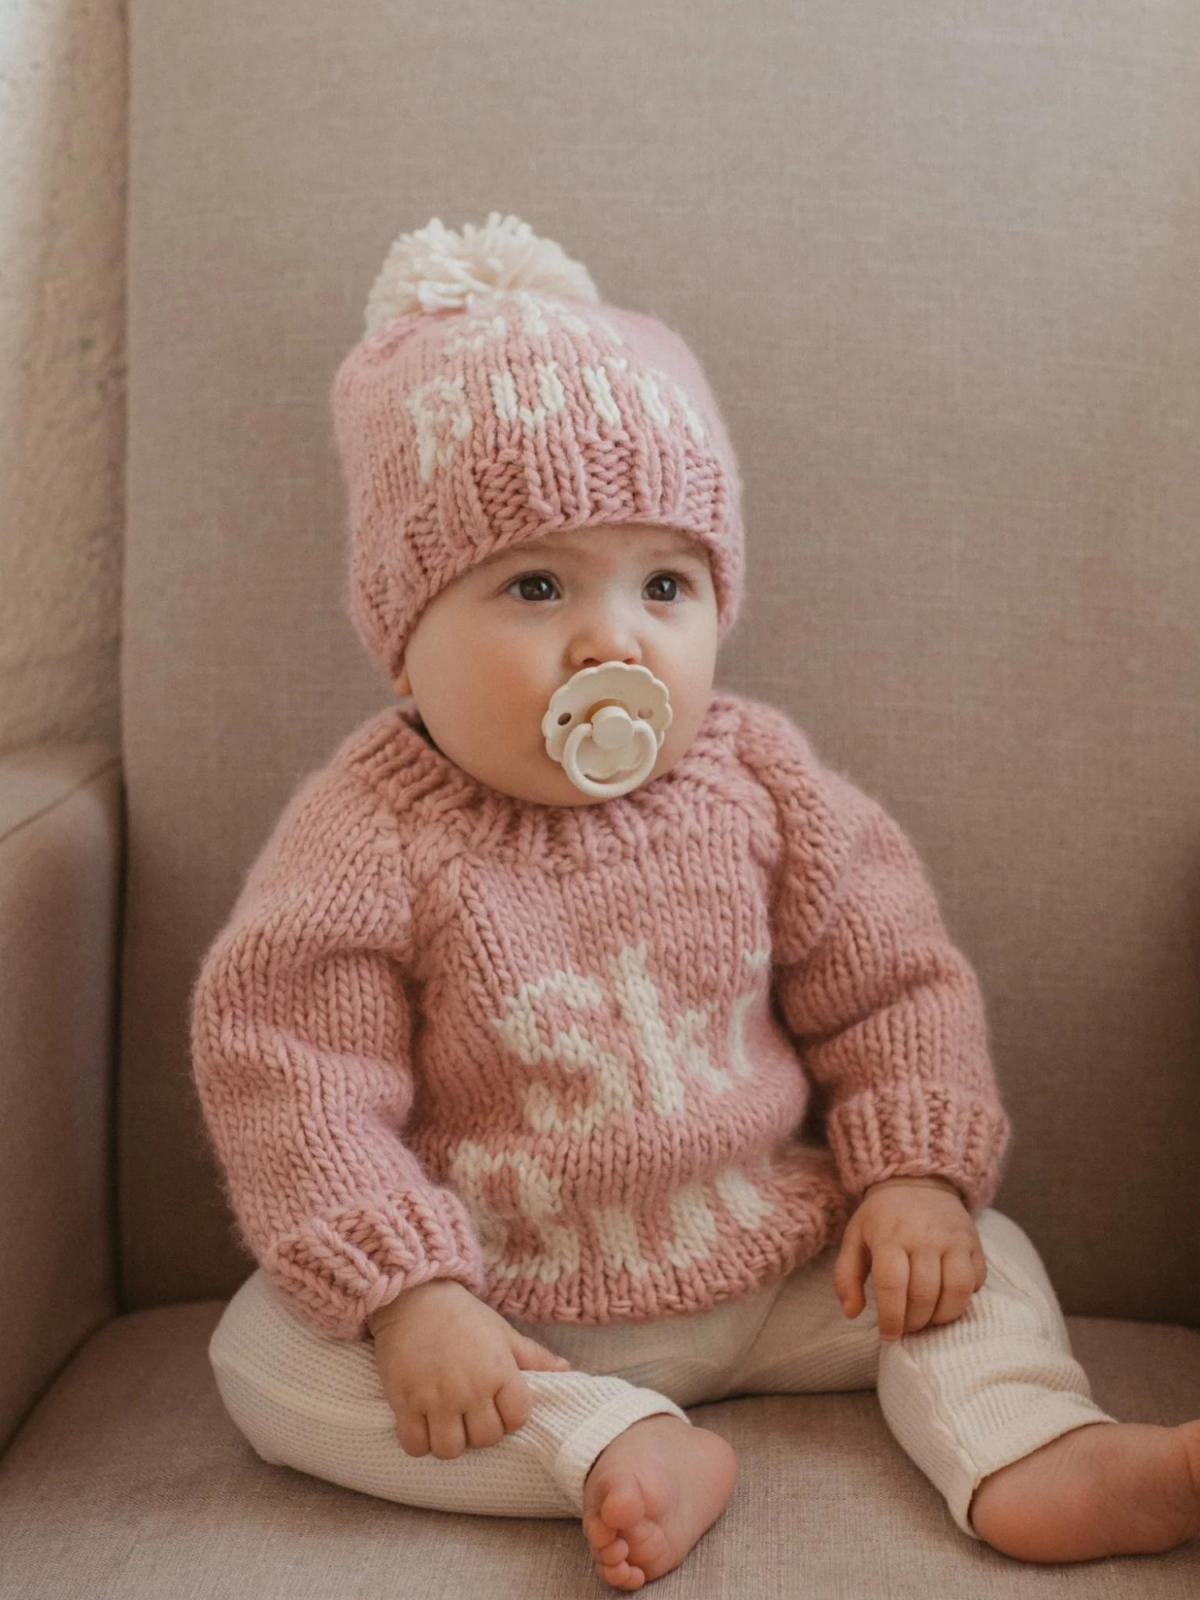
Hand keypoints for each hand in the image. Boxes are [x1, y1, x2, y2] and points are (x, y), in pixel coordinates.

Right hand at [368, 1280, 572, 1459]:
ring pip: (450, 1449)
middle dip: (480, 1432)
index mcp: (499, 1370)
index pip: (517, 1419)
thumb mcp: (502, 1332)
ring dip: (450, 1441)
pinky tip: (422, 1425)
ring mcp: (436, 1398)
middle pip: (485, 1439)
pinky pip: (416, 1445)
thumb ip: (533, 1356)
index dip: (510, 1418)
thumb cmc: (462, 1315)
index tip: (497, 1407)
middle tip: (470, 1415)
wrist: (414, 1297)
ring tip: (446, 1424)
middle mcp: (470, 1388)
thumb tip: (566, 1370)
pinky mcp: (405, 1402)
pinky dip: (419, 1442)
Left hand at [832, 1177, 987, 1341]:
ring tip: (928, 1318)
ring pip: (956, 1291)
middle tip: (907, 1326)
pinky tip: (947, 1298)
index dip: (891, 1317)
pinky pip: (976, 1281)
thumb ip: (846, 1277)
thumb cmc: (881, 1219)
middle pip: (925, 1294)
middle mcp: (924, 1236)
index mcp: (889, 1235)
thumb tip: (852, 1313)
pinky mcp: (974, 1243)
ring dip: (942, 1316)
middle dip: (915, 1321)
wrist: (917, 1181)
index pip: (893, 1284)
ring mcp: (953, 1239)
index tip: (888, 1334)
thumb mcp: (854, 1239)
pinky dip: (964, 1298)